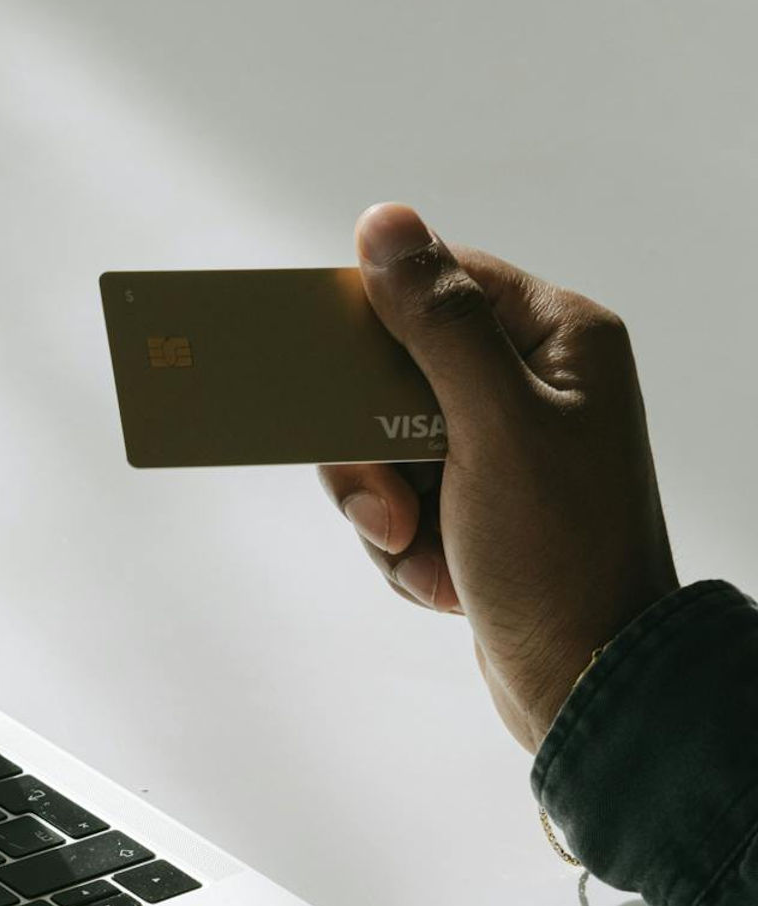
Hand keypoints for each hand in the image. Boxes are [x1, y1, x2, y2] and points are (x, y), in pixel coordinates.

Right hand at [320, 203, 677, 750]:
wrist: (587, 684)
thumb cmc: (560, 554)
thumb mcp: (495, 427)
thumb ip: (437, 324)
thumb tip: (385, 222)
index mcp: (557, 341)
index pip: (437, 288)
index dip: (370, 324)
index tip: (318, 365)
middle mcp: (532, 386)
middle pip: (392, 377)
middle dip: (372, 454)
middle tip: (389, 506)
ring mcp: (502, 454)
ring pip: (383, 450)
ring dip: (385, 512)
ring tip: (423, 554)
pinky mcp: (476, 513)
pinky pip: (398, 508)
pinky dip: (405, 552)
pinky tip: (444, 583)